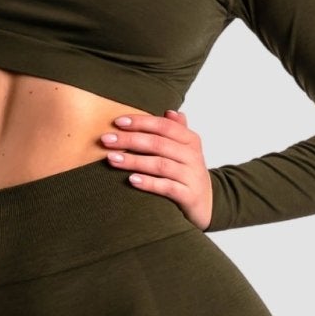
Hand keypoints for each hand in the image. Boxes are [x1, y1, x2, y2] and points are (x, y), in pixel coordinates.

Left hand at [99, 109, 212, 229]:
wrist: (208, 204)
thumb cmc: (188, 173)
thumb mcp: (186, 150)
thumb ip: (177, 130)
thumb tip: (169, 111)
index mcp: (190, 140)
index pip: (164, 126)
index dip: (141, 123)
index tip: (117, 122)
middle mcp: (192, 156)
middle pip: (158, 143)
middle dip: (130, 140)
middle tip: (106, 140)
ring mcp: (191, 176)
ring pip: (160, 165)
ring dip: (134, 161)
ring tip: (112, 159)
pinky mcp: (189, 195)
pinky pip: (167, 187)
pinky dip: (149, 183)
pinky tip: (132, 180)